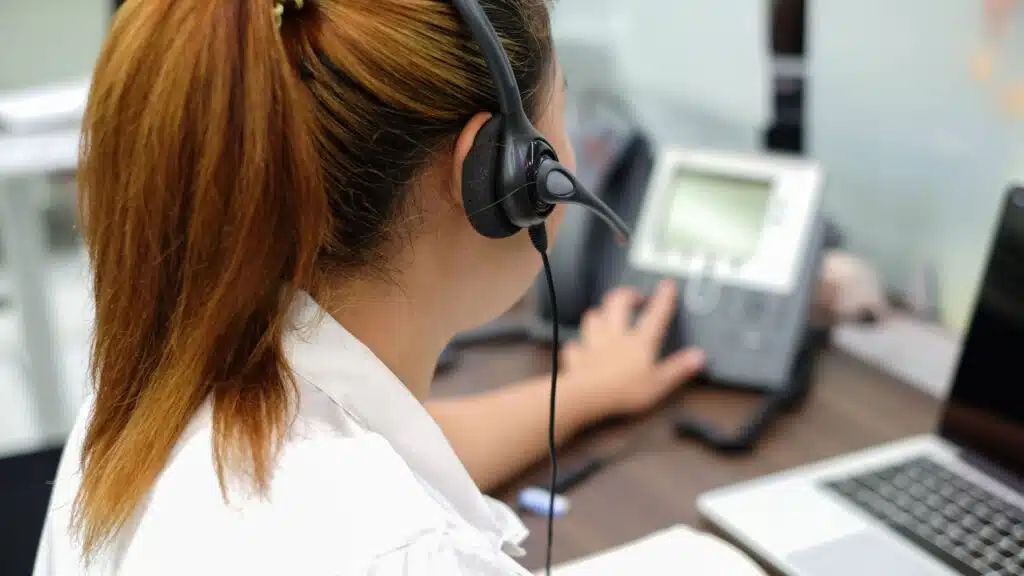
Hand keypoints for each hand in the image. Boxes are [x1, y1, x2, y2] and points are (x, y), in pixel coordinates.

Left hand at [560, 279, 705, 417]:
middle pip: (617, 303)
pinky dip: (578, 344)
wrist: (587, 396)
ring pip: (593, 317)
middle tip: (634, 296)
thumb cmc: (624, 390)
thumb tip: (699, 356)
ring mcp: (593, 343)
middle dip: (626, 294)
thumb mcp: (659, 384)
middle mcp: (615, 336)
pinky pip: (575, 345)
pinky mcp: (576, 357)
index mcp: (639, 341)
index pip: (655, 314)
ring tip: (605, 314)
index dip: (664, 298)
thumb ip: (679, 368)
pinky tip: (580, 346)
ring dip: (600, 312)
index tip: (667, 285)